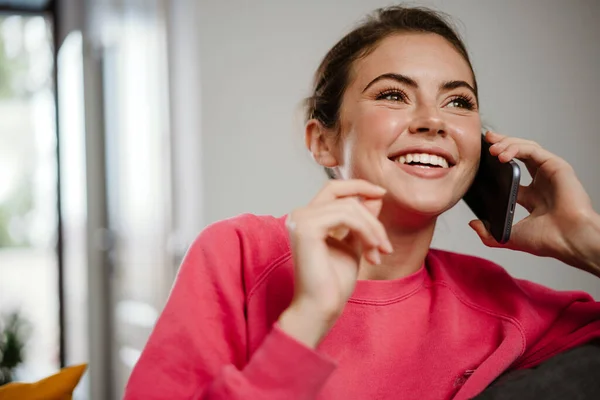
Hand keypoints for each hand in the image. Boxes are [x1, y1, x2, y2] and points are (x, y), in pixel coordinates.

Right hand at [278, 180, 392, 347]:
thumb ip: (361, 221)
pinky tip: (371, 251)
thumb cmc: (334, 283)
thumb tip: (374, 197)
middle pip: (343, 195)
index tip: (382, 194)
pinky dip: (365, 231)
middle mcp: (300, 215)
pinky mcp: (306, 228)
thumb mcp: (355, 244)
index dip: (358, 186)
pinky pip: (346, 217)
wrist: (322, 307)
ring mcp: (301, 220)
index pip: (334, 188)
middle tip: (385, 244)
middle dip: (371, 215)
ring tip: (379, 252)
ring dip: (372, 229)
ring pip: (349, 207)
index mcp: (308, 218)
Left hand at [469, 131, 599, 273]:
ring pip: (526, 149)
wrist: (569, 240)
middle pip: (519, 155)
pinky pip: (533, 150)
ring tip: (491, 149)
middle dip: (501, 144)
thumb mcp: (509, 237)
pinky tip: (502, 154)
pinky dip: (516, 148)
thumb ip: (489, 233)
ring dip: (507, 144)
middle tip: (486, 141)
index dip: (495, 165)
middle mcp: (541, 182)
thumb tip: (473, 224)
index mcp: (532, 197)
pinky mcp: (557, 166)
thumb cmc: (549, 240)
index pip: (511, 173)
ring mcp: (549, 173)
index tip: (480, 160)